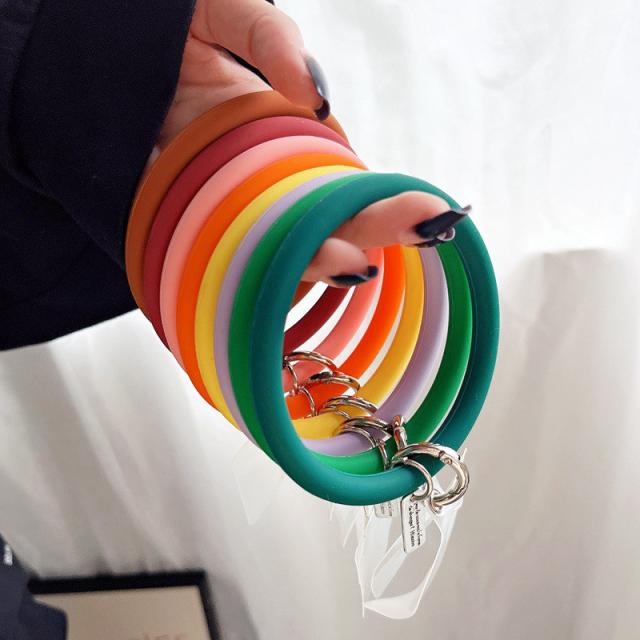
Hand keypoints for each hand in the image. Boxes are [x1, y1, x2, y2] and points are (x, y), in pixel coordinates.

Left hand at [153, 0, 459, 285]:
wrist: (88, 67)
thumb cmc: (159, 39)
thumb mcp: (223, 15)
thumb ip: (270, 38)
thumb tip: (313, 94)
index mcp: (289, 152)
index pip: (347, 188)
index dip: (386, 204)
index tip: (426, 215)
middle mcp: (266, 194)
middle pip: (321, 231)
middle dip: (357, 240)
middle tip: (395, 245)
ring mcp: (224, 221)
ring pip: (273, 260)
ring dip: (306, 270)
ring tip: (346, 267)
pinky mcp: (178, 238)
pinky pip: (214, 271)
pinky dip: (241, 289)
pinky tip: (264, 298)